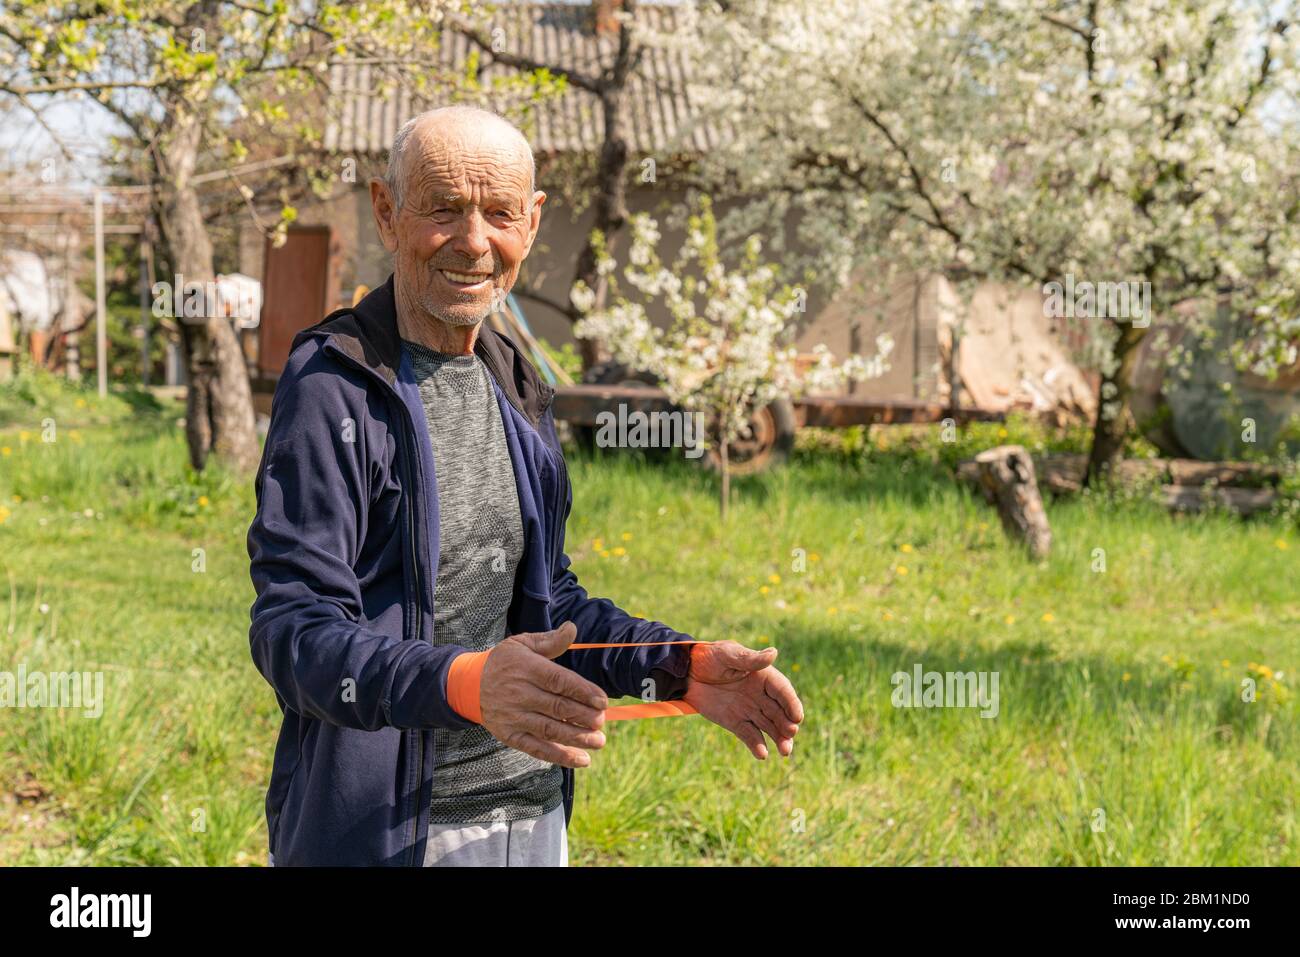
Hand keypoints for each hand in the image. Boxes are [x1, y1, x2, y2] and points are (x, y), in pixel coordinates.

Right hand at [479, 622, 608, 768]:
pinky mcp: (509, 735)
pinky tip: (581, 759)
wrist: (470, 685)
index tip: (602, 701)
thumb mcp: (522, 644)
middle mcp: (519, 693)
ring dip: (577, 738)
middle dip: (583, 716)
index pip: (558, 681)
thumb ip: (549, 641)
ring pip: (549, 730)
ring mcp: (514, 717)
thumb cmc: (504, 662)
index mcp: (526, 668)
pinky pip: (536, 748)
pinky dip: (559, 756)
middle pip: (557, 707)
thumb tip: (572, 628)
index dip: (582, 691)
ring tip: (599, 741)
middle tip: (602, 721)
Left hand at [683, 640, 803, 758]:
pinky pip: (750, 736)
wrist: (686, 673)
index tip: (797, 717)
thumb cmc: (709, 657)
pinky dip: (757, 745)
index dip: (791, 703)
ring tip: (785, 751)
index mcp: (763, 677)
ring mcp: (749, 710)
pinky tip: (762, 754)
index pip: (782, 691)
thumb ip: (750, 659)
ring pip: (769, 727)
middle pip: (779, 712)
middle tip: (791, 734)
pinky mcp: (736, 723)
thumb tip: (774, 653)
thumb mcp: (728, 654)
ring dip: (779, 738)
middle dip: (787, 724)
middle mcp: (761, 695)